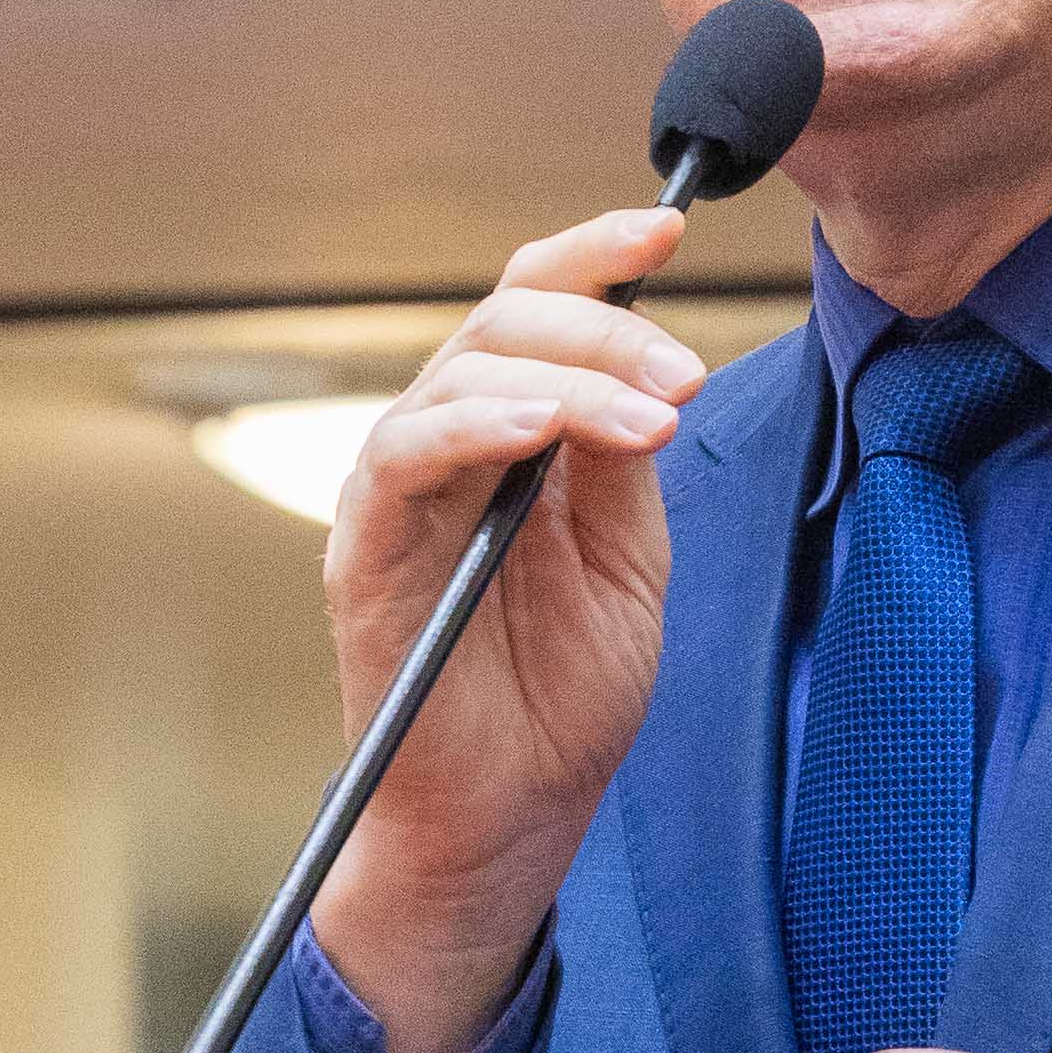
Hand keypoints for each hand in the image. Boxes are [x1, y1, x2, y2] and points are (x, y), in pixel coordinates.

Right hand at [309, 206, 702, 1052]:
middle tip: (685, 378)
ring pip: (459, 376)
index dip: (595, 253)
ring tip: (653, 415)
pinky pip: (405, 457)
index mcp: (509, 440)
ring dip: (565, 379)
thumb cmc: (561, 702)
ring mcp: (397, 497)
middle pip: (501, 321)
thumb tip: (648, 365)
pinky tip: (546, 430)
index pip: (535, 309)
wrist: (510, 824)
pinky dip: (477, 425)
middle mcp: (444, 450)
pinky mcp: (366, 554)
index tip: (669, 228)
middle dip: (605, 327)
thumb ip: (623, 461)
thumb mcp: (627, 560)